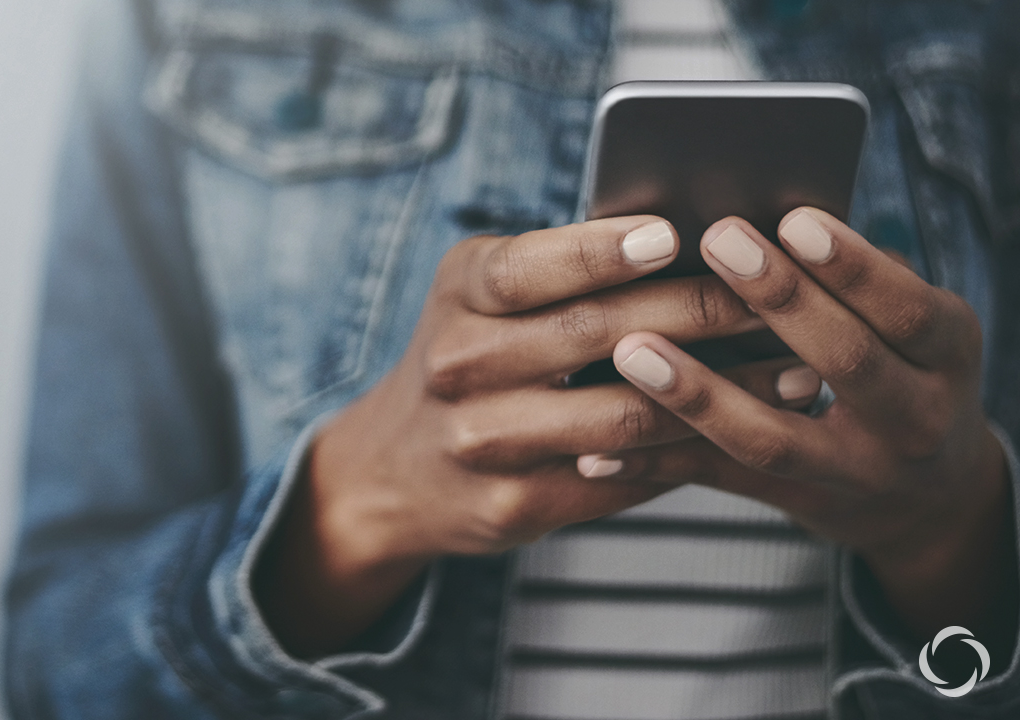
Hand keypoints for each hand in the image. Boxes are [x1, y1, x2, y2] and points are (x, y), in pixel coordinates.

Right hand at [255, 217, 813, 656]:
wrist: (395, 468)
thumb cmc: (466, 356)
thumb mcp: (479, 296)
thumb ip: (555, 270)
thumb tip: (687, 241)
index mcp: (458, 295)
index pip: (525, 267)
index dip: (597, 252)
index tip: (671, 235)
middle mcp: (459, 366)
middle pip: (588, 334)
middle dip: (695, 313)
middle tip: (774, 297)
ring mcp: (481, 442)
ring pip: (619, 415)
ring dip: (719, 393)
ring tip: (796, 372)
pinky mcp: (511, 504)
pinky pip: (618, 474)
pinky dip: (688, 450)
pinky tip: (742, 430)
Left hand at [598, 209, 1013, 639]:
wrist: (928, 497)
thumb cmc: (902, 372)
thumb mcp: (912, 325)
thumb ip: (853, 282)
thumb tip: (769, 217)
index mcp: (946, 355)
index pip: (906, 309)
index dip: (851, 267)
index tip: (793, 219)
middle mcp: (913, 419)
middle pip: (846, 363)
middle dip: (779, 300)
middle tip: (717, 241)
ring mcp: (852, 472)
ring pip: (770, 438)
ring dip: (695, 393)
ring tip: (633, 349)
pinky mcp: (793, 502)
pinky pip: (717, 480)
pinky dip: (653, 463)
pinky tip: (596, 448)